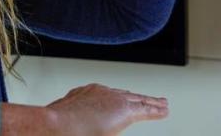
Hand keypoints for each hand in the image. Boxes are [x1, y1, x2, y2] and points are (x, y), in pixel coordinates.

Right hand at [43, 83, 168, 134]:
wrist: (57, 126)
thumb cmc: (57, 128)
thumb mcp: (66, 119)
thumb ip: (76, 121)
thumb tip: (78, 128)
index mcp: (84, 94)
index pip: (108, 95)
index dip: (119, 98)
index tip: (125, 100)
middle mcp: (100, 92)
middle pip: (126, 94)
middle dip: (139, 97)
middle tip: (150, 100)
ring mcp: (112, 99)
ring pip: (138, 99)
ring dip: (151, 102)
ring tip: (162, 105)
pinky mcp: (125, 110)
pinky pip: (145, 109)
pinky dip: (156, 110)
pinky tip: (164, 111)